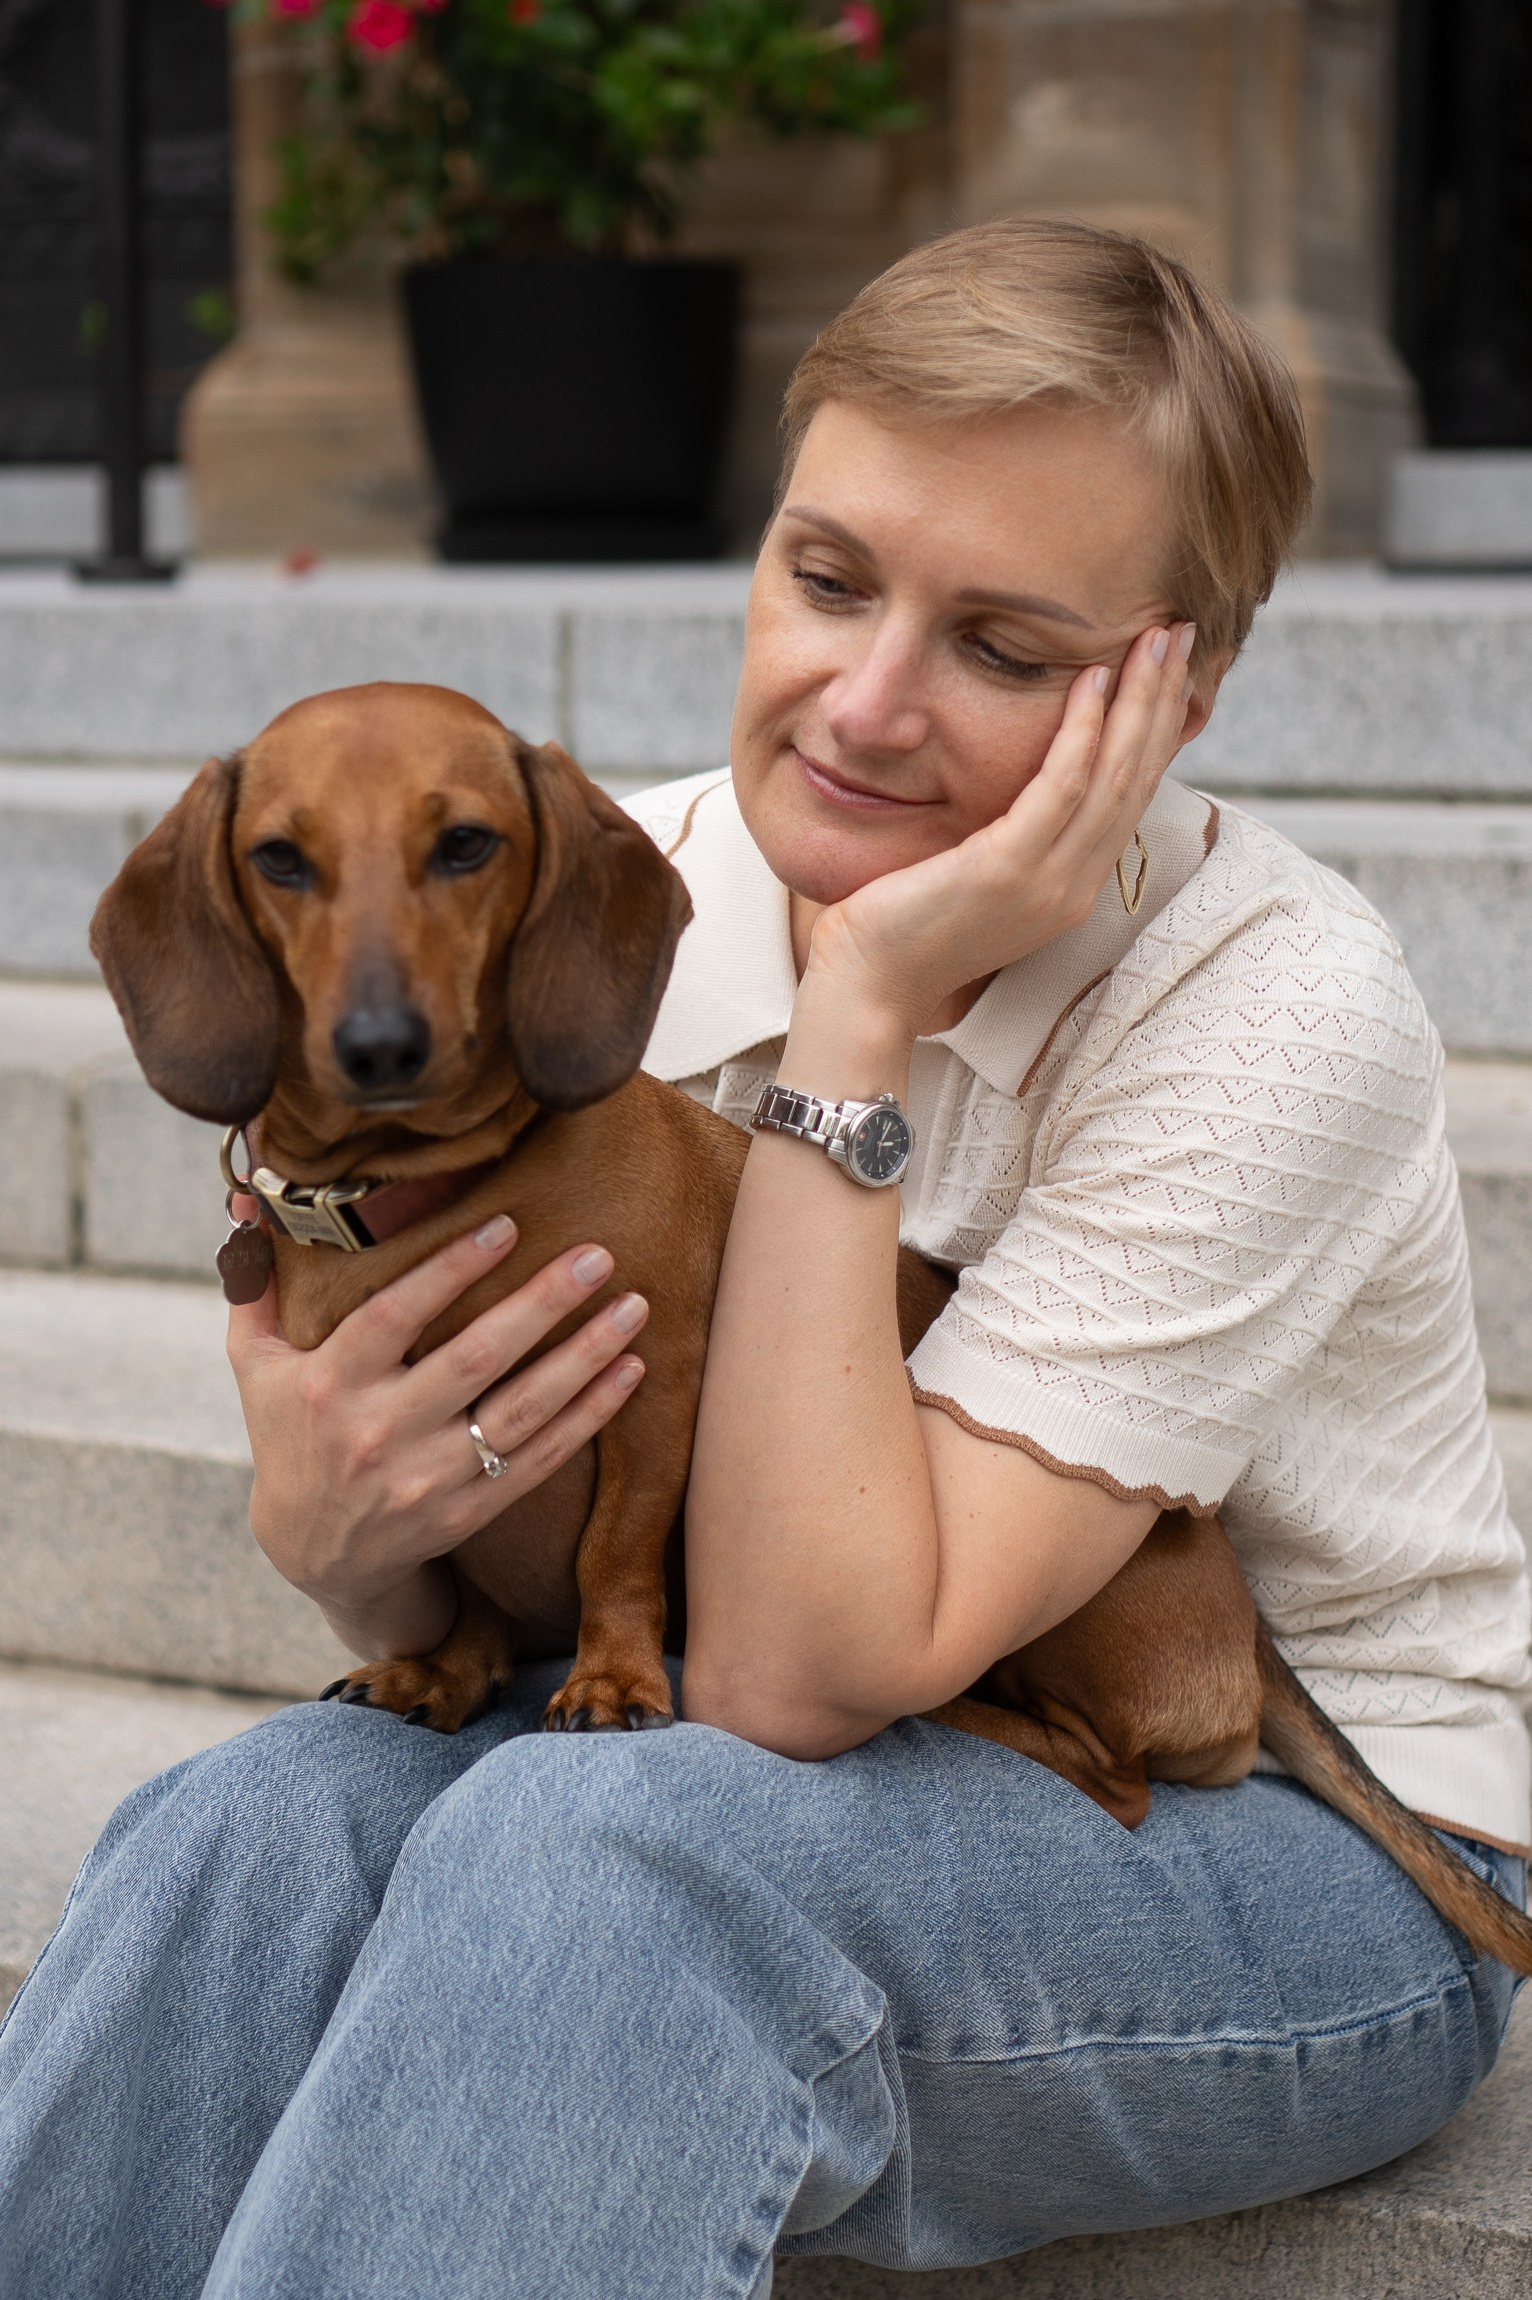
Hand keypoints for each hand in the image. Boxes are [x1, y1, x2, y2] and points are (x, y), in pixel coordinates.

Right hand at [225, 1211, 646, 1654]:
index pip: (396, 1316)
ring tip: (633, 1307)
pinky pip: (542, 1459)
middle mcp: (381, 1431)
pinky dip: (590, 1415)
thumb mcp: (256, 1365)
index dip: (450, 1269)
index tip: (507, 1224)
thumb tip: (245, 1199)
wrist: (315, 1552)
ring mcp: (429, 1477)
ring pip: (522, 1410)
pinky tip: (629, 1371)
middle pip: (476, 1358)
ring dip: (586, 1356)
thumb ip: (257, 1283)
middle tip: (598, 1256)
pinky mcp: (469, 1509)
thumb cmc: (291, 1433)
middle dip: (543, 1303)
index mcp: (330, 1384)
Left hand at [806, 620, 1196, 1036]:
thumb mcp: (976, 874)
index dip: (1157, 730)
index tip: (1169, 670)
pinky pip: (1062, 788)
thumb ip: (1010, 835)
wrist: (868, 986)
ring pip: (1114, 777)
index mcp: (1071, 887)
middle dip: (1164, 701)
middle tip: (1181, 633)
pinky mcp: (1009, 871)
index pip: (1131, 796)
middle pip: (1137, 779)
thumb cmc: (904, 925)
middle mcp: (1074, 887)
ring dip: (1141, 701)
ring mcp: (1048, 883)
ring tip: (1156, 638)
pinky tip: (1093, 678)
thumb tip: (1021, 783)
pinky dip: (1083, 730)